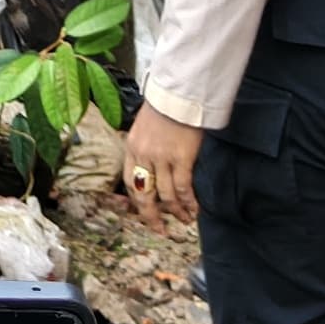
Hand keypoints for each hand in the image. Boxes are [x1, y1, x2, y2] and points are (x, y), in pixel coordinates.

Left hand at [119, 109, 200, 223]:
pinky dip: (188, 202)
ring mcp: (162, 158)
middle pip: (145, 194)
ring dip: (176, 211)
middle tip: (160, 230)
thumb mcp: (145, 127)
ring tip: (184, 219)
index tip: (144, 212)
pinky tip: (194, 209)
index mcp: (132, 147)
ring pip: (166, 195)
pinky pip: (183, 188)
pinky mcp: (181, 158)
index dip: (137, 201)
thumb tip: (152, 168)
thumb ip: (145, 148)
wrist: (178, 93)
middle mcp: (143, 155)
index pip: (130, 182)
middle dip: (152, 216)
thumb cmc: (164, 107)